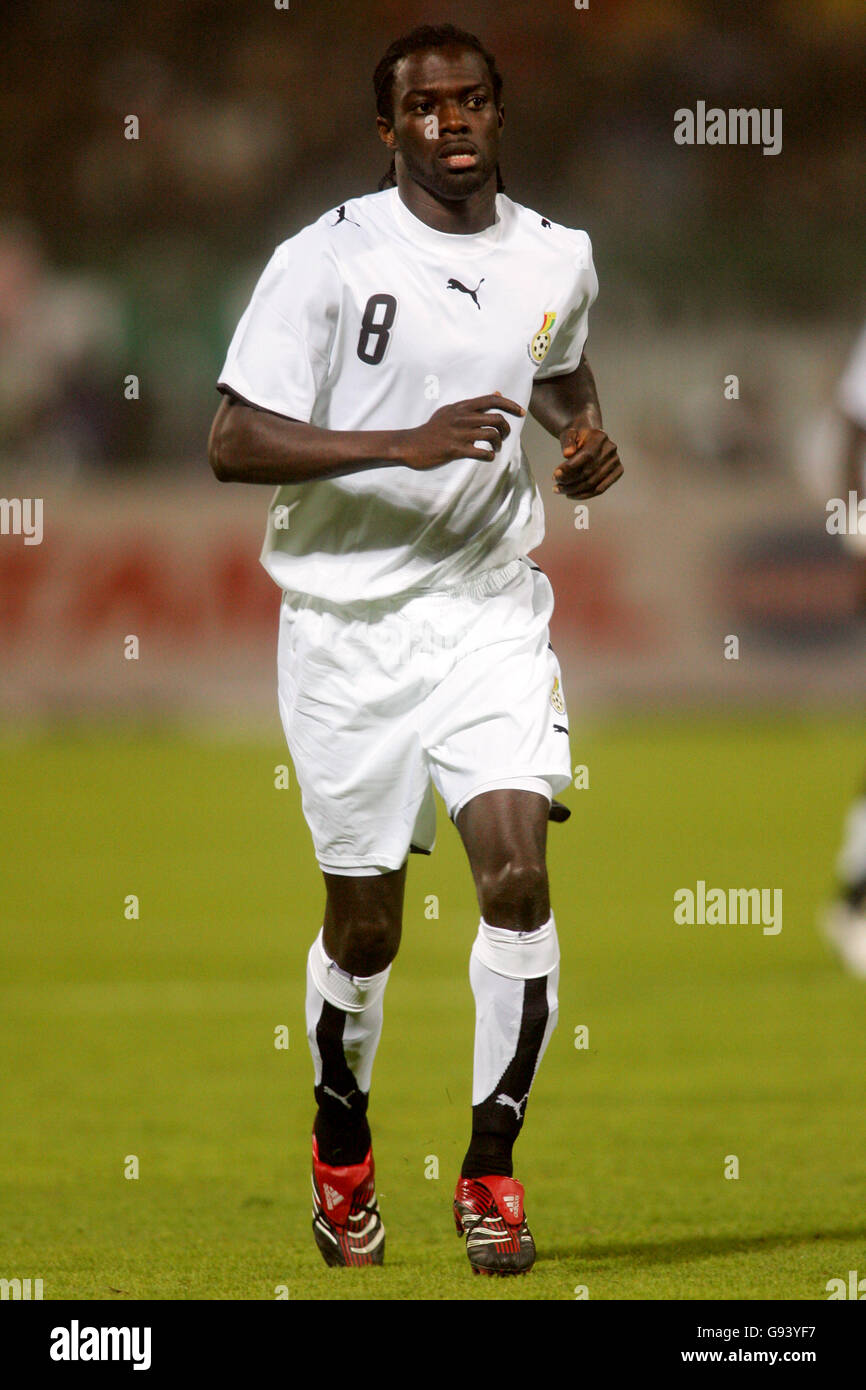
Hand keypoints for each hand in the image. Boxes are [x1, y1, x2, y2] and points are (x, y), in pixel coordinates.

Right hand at [401, 393, 524, 470]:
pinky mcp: (454, 450)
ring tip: (494, 448)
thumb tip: (497, 393)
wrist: (411, 445)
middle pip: (496, 419)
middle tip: (503, 437)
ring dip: (498, 443)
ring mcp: (458, 434)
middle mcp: (461, 418)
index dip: (510, 405)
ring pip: (492, 435)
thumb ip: (474, 405)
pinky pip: (482, 452)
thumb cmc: (433, 430)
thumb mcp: (451, 411)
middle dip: (506, 429)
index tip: (521, 412)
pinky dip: (490, 456)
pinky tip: (487, 456)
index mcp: (461, 407)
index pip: (492, 400)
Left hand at [553, 425, 622, 497]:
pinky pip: (600, 489)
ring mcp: (616, 461)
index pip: (586, 456)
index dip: (569, 468)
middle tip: (555, 486)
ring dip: (574, 490)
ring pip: (593, 483)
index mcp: (600, 437)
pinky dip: (584, 495)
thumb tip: (567, 454)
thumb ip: (567, 442)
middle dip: (569, 482)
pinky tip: (571, 495)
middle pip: (589, 472)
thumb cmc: (576, 437)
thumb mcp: (569, 434)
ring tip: (560, 491)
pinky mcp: (617, 472)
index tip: (555, 475)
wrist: (589, 438)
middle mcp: (610, 449)